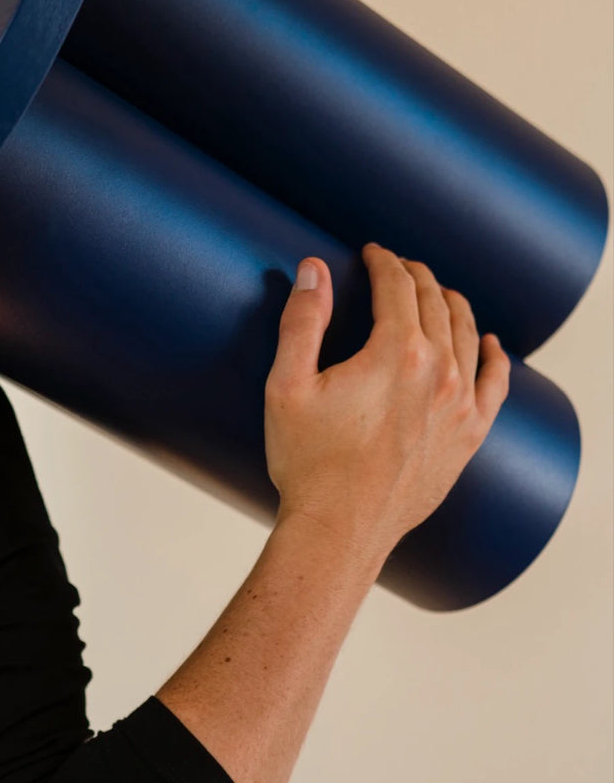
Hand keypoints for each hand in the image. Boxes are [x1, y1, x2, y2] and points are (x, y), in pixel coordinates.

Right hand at [263, 243, 510, 561]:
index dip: (382, 261)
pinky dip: (494, 357)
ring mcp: (460, 406)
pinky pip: (496, 385)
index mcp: (396, 353)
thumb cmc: (309, 461)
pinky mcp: (469, 436)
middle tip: (396, 267)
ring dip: (451, 305)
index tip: (371, 253)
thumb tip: (313, 269)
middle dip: (415, 276)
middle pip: (435, 303)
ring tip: (437, 293)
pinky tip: (490, 344)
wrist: (340, 529)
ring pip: (467, 335)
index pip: (397, 286)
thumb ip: (303, 321)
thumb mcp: (287, 384)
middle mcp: (439, 373)